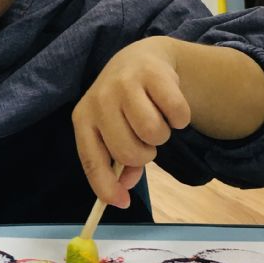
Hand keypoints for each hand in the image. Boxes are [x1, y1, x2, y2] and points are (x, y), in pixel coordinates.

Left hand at [73, 38, 190, 205]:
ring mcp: (125, 83)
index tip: (122, 203)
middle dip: (145, 154)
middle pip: (128, 150)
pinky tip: (171, 106)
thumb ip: (119, 163)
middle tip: (147, 142)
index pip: (91, 159)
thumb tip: (124, 189)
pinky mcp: (153, 73)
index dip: (106, 185)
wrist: (141, 59)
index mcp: (83, 118)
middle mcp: (99, 99)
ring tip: (157, 121)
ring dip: (162, 136)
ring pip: (153, 133)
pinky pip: (177, 114)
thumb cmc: (125, 107)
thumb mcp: (115, 133)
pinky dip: (180, 118)